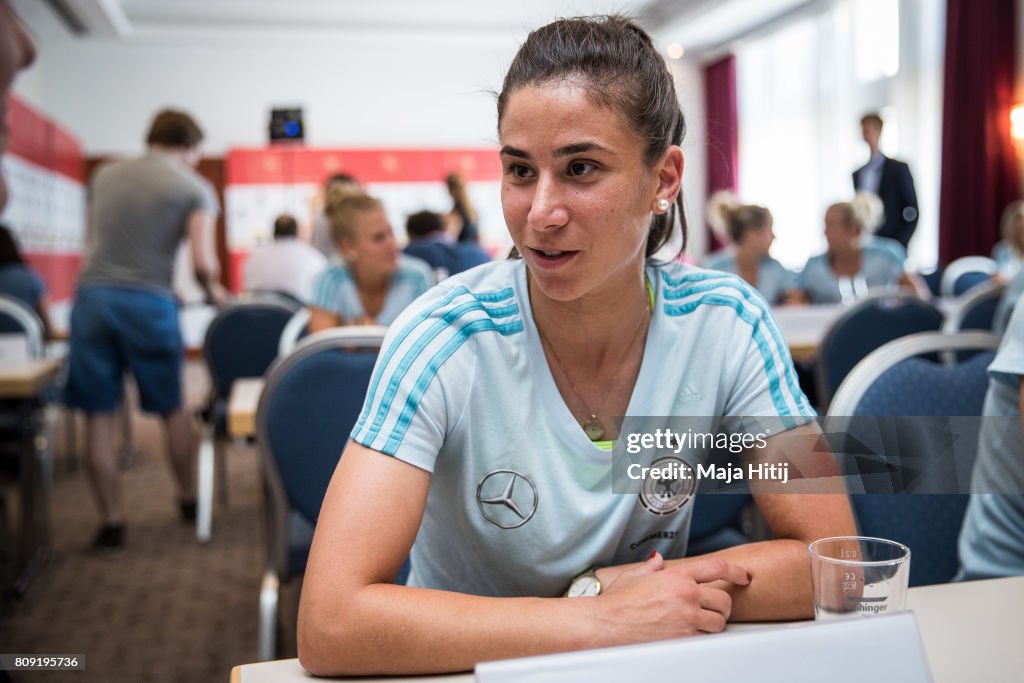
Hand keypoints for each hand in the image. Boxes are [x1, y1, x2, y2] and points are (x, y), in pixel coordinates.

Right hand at [594, 553, 749, 643]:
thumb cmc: (616, 602)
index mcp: (676, 576)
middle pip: (724, 599)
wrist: (606, 624)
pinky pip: (705, 638)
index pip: (717, 567)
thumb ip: (652, 567)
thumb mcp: (634, 576)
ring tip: (700, 623)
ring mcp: (686, 618)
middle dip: (723, 605)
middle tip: (715, 608)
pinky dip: (701, 637)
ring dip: (714, 623)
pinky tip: (688, 634)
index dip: (736, 571)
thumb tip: (658, 561)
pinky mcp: (683, 639)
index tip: (743, 576)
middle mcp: (686, 595)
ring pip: (719, 622)